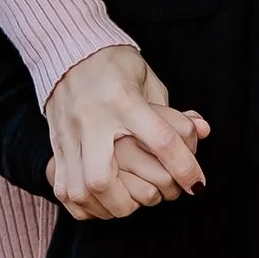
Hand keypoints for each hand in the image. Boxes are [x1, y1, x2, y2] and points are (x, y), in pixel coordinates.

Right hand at [44, 42, 208, 219]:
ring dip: (106, 207)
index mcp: (124, 100)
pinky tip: (101, 203)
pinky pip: (62, 187)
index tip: (197, 185)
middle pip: (102, 178)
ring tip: (127, 205)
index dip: (185, 168)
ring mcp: (69, 134)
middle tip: (151, 200)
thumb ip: (173, 112)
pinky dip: (82, 204)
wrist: (67, 50)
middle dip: (130, 201)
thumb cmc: (115, 65)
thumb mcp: (149, 79)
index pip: (161, 141)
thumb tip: (203, 131)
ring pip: (79, 188)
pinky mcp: (56, 143)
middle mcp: (93, 120)